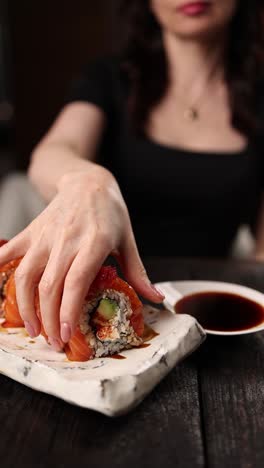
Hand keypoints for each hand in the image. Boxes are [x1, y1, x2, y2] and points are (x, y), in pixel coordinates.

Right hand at [0, 167, 163, 349]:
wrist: (87, 182)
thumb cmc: (111, 212)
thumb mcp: (128, 240)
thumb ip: (138, 272)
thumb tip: (156, 298)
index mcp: (94, 243)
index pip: (76, 282)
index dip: (68, 311)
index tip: (67, 335)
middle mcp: (66, 240)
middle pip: (49, 286)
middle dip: (49, 320)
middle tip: (54, 342)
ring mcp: (45, 235)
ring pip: (26, 275)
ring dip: (24, 306)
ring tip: (33, 328)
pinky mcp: (31, 231)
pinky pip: (9, 251)